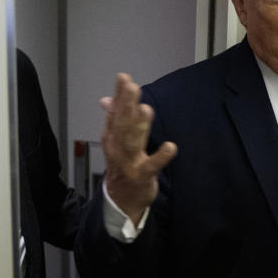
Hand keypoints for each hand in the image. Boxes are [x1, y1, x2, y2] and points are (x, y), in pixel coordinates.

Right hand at [100, 74, 176, 222]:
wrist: (120, 200)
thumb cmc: (122, 166)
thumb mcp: (116, 141)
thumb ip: (115, 118)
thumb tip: (107, 99)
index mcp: (112, 137)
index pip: (115, 113)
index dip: (119, 95)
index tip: (124, 77)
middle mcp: (118, 147)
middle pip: (122, 123)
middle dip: (126, 104)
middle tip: (131, 86)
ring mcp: (129, 162)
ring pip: (133, 140)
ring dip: (139, 125)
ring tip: (146, 109)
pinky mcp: (142, 175)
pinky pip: (152, 165)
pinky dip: (161, 157)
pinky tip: (170, 147)